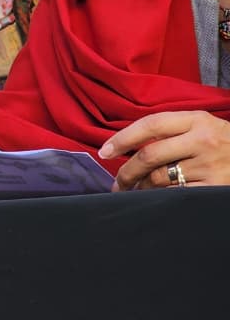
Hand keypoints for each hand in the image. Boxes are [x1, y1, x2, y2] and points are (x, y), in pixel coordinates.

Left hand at [101, 111, 229, 189]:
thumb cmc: (226, 143)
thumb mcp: (204, 126)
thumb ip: (172, 131)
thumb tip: (131, 145)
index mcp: (196, 120)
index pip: (149, 125)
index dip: (122, 138)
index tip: (103, 151)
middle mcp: (202, 140)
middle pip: (150, 155)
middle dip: (127, 171)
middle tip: (116, 183)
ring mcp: (210, 166)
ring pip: (161, 178)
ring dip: (142, 188)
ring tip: (134, 192)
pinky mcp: (216, 188)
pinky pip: (178, 195)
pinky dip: (161, 198)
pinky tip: (154, 201)